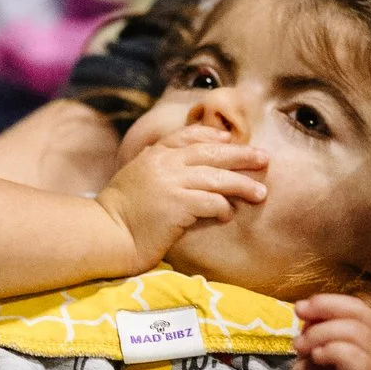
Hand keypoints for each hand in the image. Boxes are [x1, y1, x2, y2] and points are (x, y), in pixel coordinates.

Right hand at [96, 123, 265, 265]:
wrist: (106, 233)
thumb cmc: (120, 214)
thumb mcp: (136, 179)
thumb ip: (159, 170)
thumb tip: (188, 173)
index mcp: (153, 155)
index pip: (188, 136)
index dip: (212, 136)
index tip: (230, 139)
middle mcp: (164, 163)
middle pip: (212, 153)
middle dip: (241, 155)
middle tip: (264, 158)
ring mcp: (171, 182)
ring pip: (217, 178)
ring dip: (242, 184)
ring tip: (261, 192)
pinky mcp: (178, 205)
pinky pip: (211, 202)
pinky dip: (223, 208)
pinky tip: (229, 214)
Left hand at [287, 294, 370, 369]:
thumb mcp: (317, 352)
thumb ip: (320, 329)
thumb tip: (312, 308)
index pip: (360, 308)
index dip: (330, 302)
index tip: (301, 308)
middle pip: (360, 313)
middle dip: (324, 310)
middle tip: (299, 320)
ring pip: (355, 330)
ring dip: (320, 333)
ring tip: (301, 347)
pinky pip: (352, 353)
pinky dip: (329, 349)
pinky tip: (315, 359)